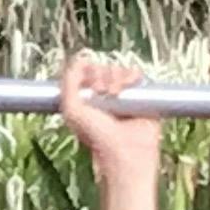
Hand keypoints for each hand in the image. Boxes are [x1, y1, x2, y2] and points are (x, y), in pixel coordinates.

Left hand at [56, 54, 159, 195]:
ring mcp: (123, 96)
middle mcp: (104, 96)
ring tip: (114, 93)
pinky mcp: (141, 96)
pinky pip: (136, 74)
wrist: (125, 150)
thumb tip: (80, 60)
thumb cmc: (96, 136)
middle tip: (101, 92)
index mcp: (86, 98)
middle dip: (100, 75)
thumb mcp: (71, 110)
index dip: (86, 72)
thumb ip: (68, 82)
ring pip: (118, 69)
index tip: (88, 84)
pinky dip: (131, 76)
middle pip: (102, 67)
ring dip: (115, 76)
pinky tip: (127, 88)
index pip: (85, 71)